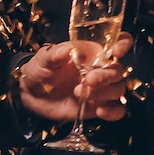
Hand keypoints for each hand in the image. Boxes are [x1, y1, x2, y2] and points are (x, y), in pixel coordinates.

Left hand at [17, 35, 135, 121]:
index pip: (117, 42)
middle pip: (118, 70)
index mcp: (92, 53)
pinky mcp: (97, 107)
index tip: (116, 51)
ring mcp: (100, 89)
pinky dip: (113, 111)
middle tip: (87, 81)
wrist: (31, 94)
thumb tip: (66, 50)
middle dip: (106, 76)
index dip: (123, 44)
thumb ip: (55, 53)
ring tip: (80, 94)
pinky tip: (100, 110)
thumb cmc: (40, 70)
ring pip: (118, 89)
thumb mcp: (43, 58)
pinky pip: (116, 110)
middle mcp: (100, 69)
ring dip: (104, 93)